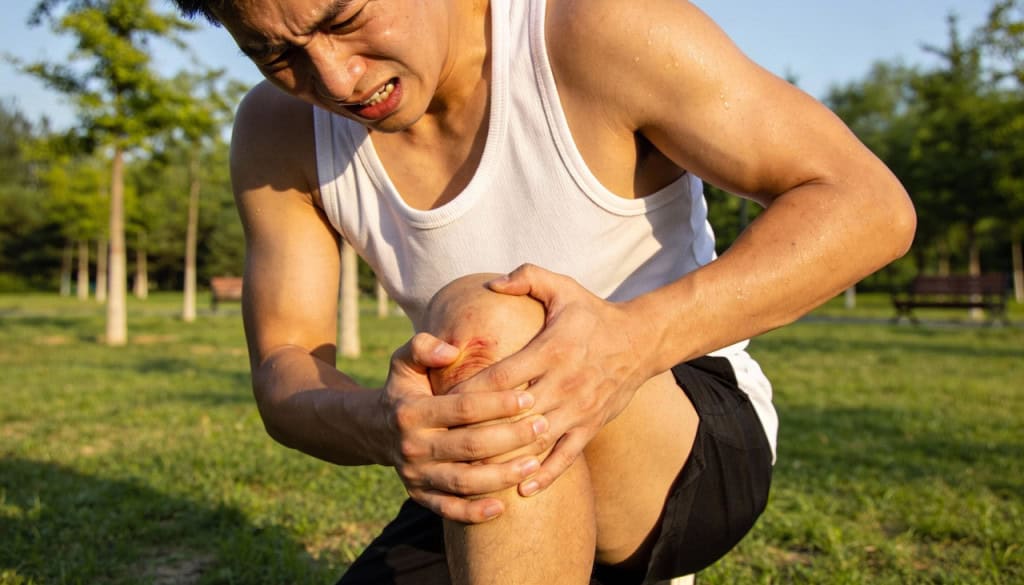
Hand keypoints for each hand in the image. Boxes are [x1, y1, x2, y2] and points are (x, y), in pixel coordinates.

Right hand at [380, 332, 546, 522]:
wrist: (375, 429)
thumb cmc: (405, 388)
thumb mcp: (403, 361)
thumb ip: (422, 347)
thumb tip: (450, 351)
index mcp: (411, 412)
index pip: (462, 408)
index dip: (497, 404)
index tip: (529, 398)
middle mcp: (412, 446)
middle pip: (469, 446)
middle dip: (510, 438)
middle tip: (543, 427)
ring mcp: (415, 475)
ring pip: (463, 482)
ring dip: (501, 476)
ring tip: (535, 463)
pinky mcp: (419, 495)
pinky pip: (448, 509)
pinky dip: (473, 512)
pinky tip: (501, 508)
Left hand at [450, 264, 653, 497]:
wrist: (642, 341)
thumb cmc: (594, 314)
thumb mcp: (563, 287)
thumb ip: (527, 278)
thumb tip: (492, 283)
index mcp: (552, 350)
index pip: (502, 376)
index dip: (471, 390)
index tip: (442, 400)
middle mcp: (564, 383)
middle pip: (514, 413)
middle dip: (480, 429)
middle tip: (446, 441)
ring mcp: (578, 408)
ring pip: (536, 439)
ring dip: (506, 457)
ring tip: (474, 471)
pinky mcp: (591, 426)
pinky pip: (566, 456)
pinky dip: (544, 475)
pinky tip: (522, 490)